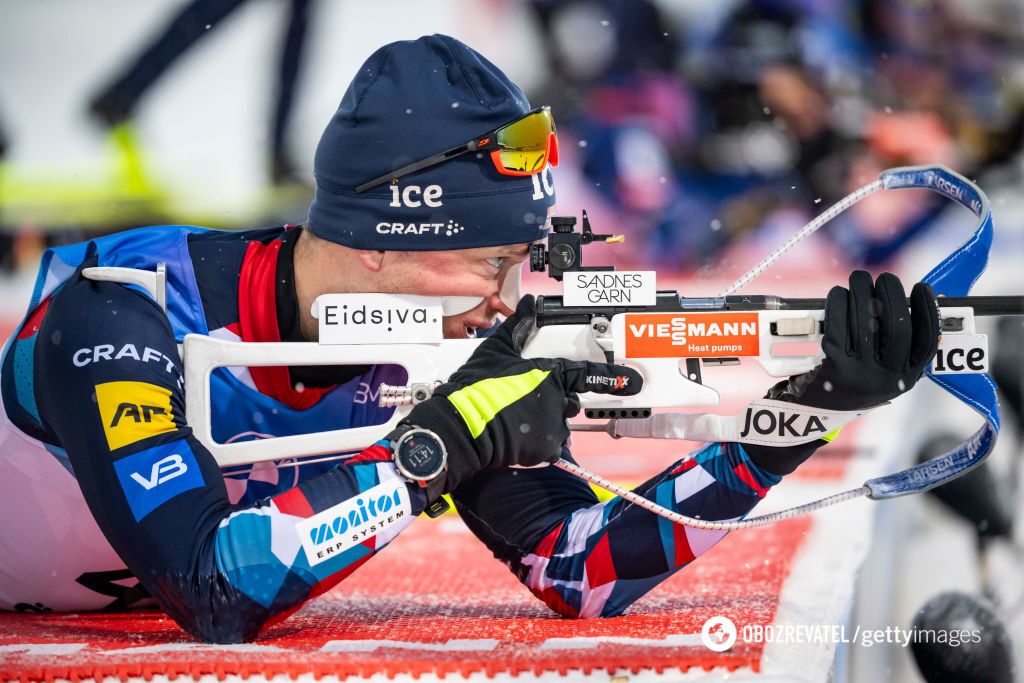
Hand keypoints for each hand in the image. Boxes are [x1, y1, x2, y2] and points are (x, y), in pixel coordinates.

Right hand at [395, 295, 641, 499]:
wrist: (463, 427)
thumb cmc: (476, 388)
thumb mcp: (496, 350)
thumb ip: (518, 327)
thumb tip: (529, 304)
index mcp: (550, 373)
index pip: (589, 375)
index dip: (613, 377)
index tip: (634, 380)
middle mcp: (558, 400)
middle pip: (569, 401)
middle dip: (554, 401)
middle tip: (524, 400)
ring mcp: (553, 426)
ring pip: (559, 424)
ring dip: (544, 422)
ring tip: (515, 418)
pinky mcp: (545, 448)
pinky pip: (549, 446)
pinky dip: (536, 443)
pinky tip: (516, 434)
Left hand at [745, 271, 938, 475]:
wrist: (811, 417)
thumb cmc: (849, 384)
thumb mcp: (880, 372)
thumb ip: (895, 346)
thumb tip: (910, 300)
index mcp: (906, 379)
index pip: (927, 341)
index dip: (927, 311)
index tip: (920, 287)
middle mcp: (887, 380)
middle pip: (898, 328)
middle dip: (893, 295)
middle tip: (884, 277)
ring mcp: (860, 376)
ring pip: (866, 323)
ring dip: (862, 292)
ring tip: (859, 278)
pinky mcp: (833, 369)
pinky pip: (838, 327)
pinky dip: (838, 304)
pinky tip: (838, 293)